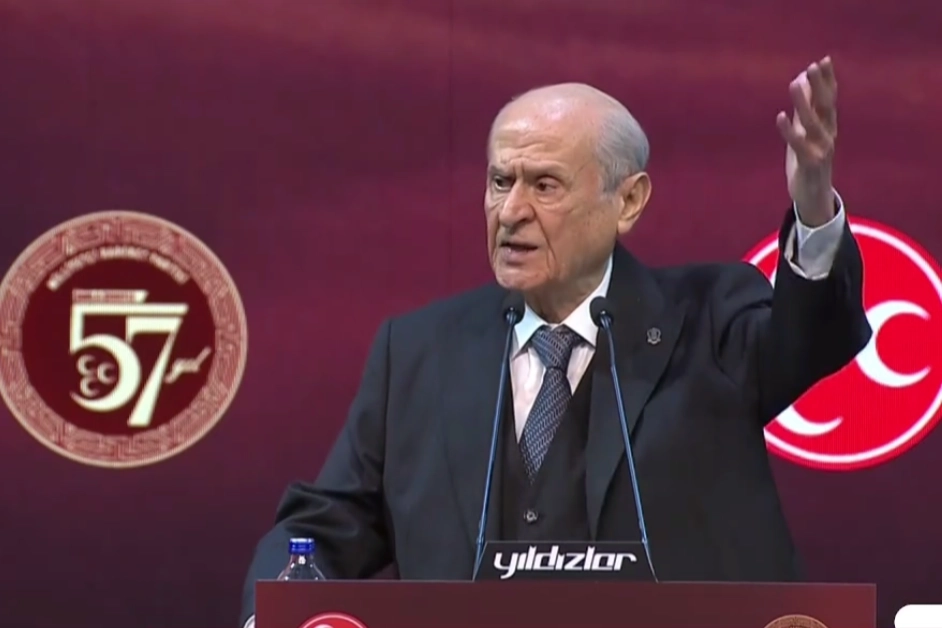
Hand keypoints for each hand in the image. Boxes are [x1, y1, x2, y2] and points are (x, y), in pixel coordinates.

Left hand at [776, 56, 837, 226]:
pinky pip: (799, 145)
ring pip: (813, 123)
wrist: (813, 197)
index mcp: (828, 127)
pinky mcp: (810, 164)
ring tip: (795, 82)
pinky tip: (780, 116)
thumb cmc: (808, 161)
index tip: (823, 60)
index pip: (830, 99)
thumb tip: (802, 81)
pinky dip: (789, 130)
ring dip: (804, 102)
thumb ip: (804, 110)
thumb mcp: (805, 133)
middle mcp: (828, 135)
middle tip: (813, 66)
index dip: (828, 80)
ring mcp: (821, 150)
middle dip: (821, 86)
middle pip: (826, 107)